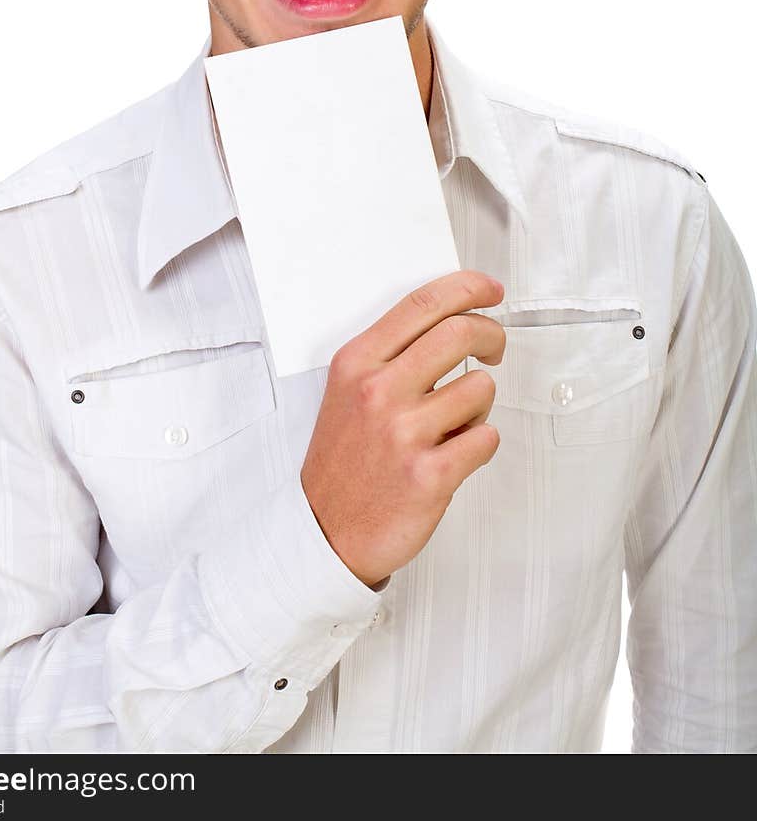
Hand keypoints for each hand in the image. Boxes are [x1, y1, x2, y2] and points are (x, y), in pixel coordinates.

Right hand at [300, 270, 505, 587]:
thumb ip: (390, 355)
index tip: (490, 290)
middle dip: (491, 335)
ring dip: (480, 404)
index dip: (467, 289)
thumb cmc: (342, 462)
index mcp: (357, 363)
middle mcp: (378, 391)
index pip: (421, 304)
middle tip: (494, 346)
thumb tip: (448, 321)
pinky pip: (487, 437)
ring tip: (455, 423)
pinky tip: (455, 453)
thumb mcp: (347, 391)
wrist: (325, 531)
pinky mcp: (430, 473)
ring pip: (482, 388)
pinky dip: (480, 443)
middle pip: (460, 332)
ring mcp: (404, 432)